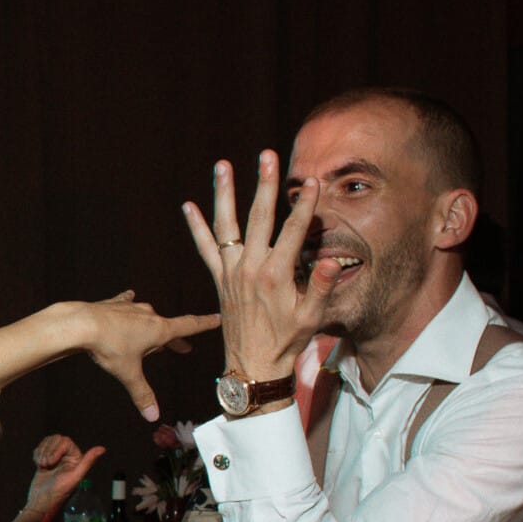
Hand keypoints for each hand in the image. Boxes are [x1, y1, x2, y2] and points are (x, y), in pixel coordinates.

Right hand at [21, 434, 104, 521]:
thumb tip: (102, 449)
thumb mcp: (75, 476)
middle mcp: (67, 457)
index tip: (52, 462)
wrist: (41, 501)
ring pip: (47, 442)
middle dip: (48, 451)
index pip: (65, 441)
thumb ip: (88, 461)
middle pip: (55, 438)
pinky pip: (40, 448)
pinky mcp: (45, 460)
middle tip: (47, 466)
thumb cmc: (58, 492)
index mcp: (76, 459)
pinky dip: (37, 455)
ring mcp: (55, 458)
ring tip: (43, 466)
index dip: (56, 449)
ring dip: (41, 453)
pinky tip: (39, 466)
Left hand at [65, 293, 219, 423]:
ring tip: (150, 336)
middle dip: (174, 340)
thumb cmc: (108, 346)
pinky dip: (128, 304)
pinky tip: (129, 297)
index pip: (189, 326)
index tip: (217, 318)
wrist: (80, 323)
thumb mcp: (128, 373)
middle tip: (182, 348)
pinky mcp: (113, 304)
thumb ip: (142, 394)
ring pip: (147, 318)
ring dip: (151, 327)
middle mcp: (148, 315)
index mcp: (159, 330)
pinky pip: (126, 303)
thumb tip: (153, 416)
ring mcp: (130, 308)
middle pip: (167, 327)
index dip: (204, 324)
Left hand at [183, 151, 333, 382]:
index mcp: (276, 275)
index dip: (305, 206)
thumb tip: (333, 262)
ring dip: (225, 193)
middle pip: (259, 217)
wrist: (254, 365)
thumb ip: (322, 287)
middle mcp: (250, 268)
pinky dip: (196, 227)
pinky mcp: (219, 279)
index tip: (312, 182)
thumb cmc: (288, 342)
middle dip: (264, 184)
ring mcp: (231, 272)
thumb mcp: (312, 318)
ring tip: (222, 165)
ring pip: (227, 225)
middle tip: (267, 156)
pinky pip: (205, 248)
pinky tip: (188, 205)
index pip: (294, 231)